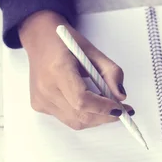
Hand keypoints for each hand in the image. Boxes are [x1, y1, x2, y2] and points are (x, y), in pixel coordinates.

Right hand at [19, 11, 132, 129]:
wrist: (40, 39)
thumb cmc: (67, 43)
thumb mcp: (93, 51)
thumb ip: (111, 72)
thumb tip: (121, 97)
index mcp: (58, 69)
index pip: (82, 100)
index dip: (104, 108)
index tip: (121, 108)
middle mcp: (46, 88)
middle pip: (80, 115)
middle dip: (105, 116)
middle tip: (122, 110)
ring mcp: (41, 99)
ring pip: (76, 122)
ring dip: (96, 118)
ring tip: (106, 105)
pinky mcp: (39, 106)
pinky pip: (67, 118)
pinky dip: (83, 115)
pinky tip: (88, 102)